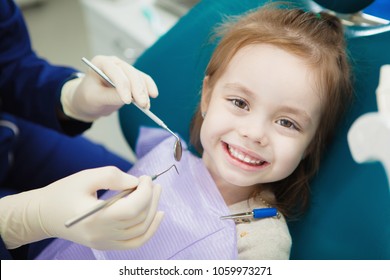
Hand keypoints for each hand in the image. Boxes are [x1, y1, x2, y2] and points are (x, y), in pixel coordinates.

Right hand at [0, 167, 162, 249]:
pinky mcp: (107, 245)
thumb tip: (136, 182)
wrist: (44, 215)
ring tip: (155, 193)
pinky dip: (150, 230)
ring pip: (141, 231)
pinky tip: (158, 215)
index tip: (146, 178)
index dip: (145, 192)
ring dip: (153, 211)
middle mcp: (102, 235)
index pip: (132, 210)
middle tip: (152, 182)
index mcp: (95, 219)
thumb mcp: (86, 177)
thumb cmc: (64, 193)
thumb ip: (112, 177)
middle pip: (139, 219)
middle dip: (151, 198)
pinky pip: (135, 242)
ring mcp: (105, 242)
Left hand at [60, 55, 158, 121]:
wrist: (89, 100)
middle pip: (130, 73)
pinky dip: (148, 88)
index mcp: (100, 63)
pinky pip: (143, 80)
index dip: (123, 86)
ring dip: (144, 91)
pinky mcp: (131, 77)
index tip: (128, 101)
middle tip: (143, 105)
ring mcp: (124, 69)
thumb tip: (131, 99)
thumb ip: (111, 97)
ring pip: (139, 77)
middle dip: (138, 90)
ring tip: (146, 106)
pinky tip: (152, 96)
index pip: (115, 72)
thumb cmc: (88, 97)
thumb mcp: (94, 98)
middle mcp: (114, 63)